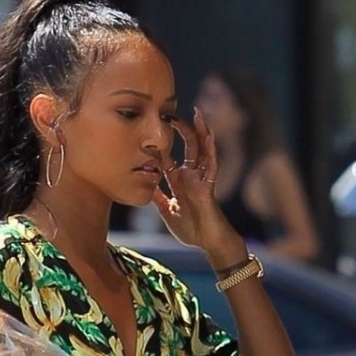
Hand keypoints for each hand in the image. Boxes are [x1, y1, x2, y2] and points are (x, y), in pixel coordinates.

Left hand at [151, 108, 243, 264]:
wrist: (207, 243)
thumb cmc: (190, 229)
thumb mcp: (166, 211)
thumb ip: (157, 197)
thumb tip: (143, 185)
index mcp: (179, 181)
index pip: (169, 157)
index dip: (161, 144)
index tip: (150, 131)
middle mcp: (191, 176)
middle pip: (188, 147)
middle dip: (182, 129)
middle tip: (171, 112)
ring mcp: (201, 179)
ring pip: (202, 150)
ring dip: (201, 131)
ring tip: (198, 113)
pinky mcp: (208, 186)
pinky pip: (211, 165)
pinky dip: (210, 150)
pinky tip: (209, 136)